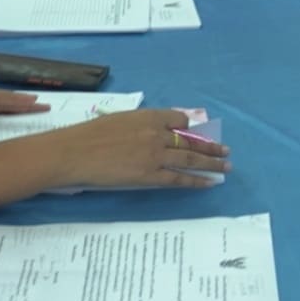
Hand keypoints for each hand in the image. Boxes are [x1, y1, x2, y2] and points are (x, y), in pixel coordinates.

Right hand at [53, 108, 230, 188]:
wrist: (74, 153)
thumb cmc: (87, 136)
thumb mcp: (117, 120)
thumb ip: (137, 125)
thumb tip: (149, 132)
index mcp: (147, 116)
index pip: (178, 118)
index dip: (190, 128)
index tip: (198, 134)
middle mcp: (156, 133)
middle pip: (190, 141)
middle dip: (210, 147)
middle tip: (226, 151)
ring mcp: (155, 155)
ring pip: (190, 159)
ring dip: (211, 164)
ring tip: (226, 167)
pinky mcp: (149, 175)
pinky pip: (179, 179)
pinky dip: (196, 181)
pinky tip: (208, 184)